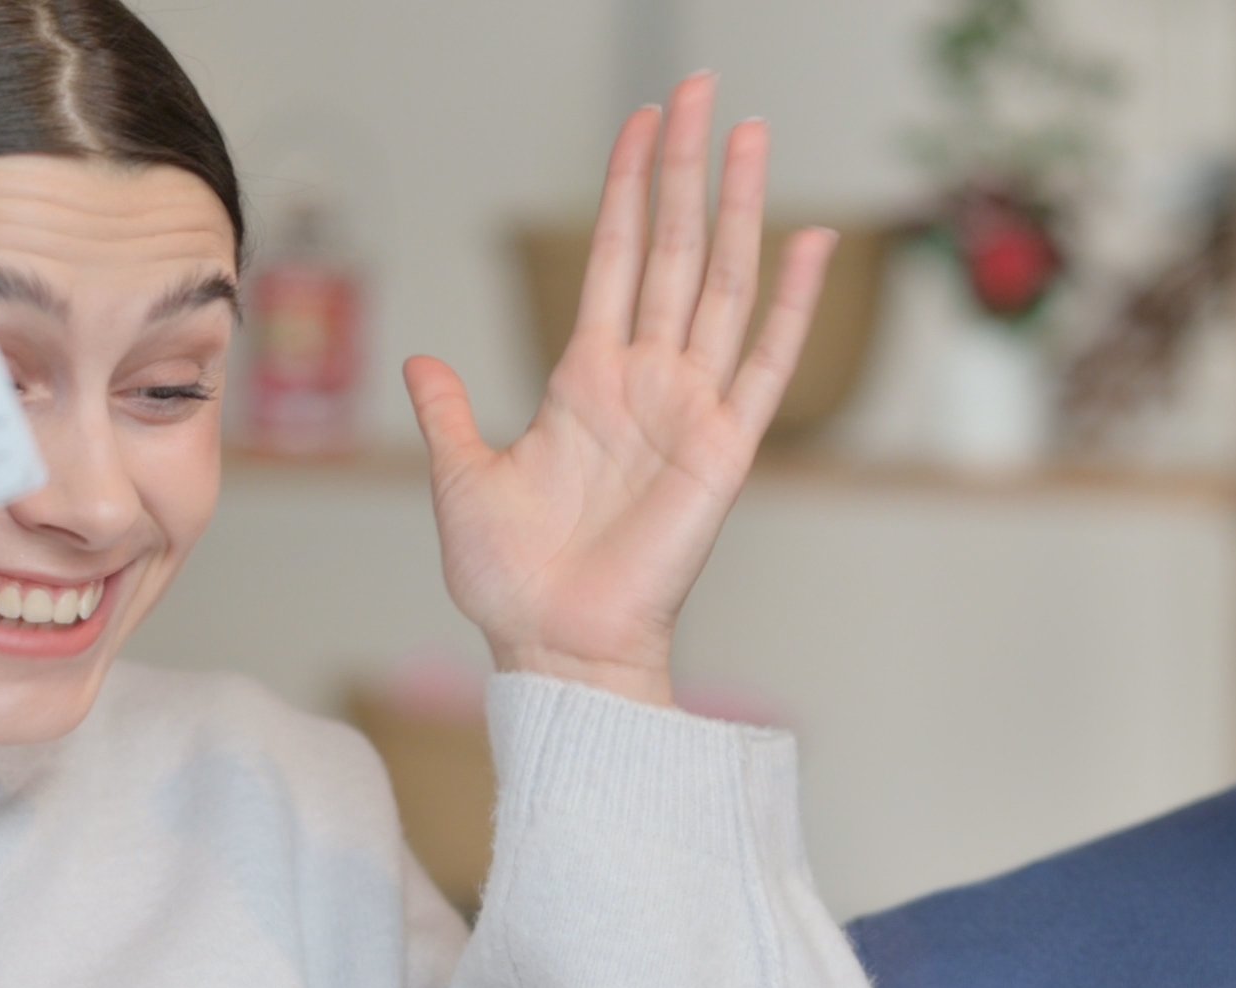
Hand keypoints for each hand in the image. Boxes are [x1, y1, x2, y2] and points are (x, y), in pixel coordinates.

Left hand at [403, 73, 834, 709]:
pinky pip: (766, 362)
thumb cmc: (513, 580)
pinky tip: (813, 242)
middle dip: (685, 167)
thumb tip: (422, 364)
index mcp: (586, 379)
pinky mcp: (725, 448)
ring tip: (749, 133)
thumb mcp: (462, 478)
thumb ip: (449, 414)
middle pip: (673, 248)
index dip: (627, 188)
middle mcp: (646, 380)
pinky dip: (794, 303)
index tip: (641, 122)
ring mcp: (690, 408)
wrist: (552, 646)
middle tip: (700, 91)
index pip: (613, 257)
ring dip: (736, 207)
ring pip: (719, 283)